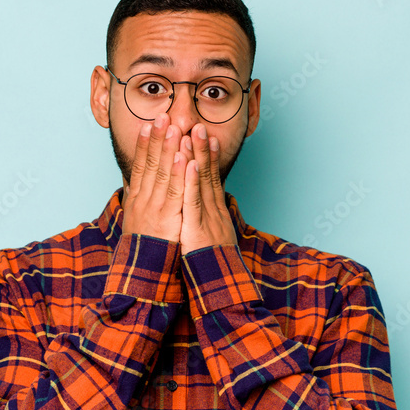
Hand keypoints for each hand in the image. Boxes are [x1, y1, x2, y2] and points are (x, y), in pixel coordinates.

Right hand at [121, 113, 187, 243]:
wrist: (142, 273)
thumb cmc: (143, 248)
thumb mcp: (135, 220)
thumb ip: (135, 200)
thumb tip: (131, 183)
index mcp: (137, 200)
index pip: (140, 166)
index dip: (144, 145)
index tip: (148, 125)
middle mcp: (143, 200)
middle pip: (150, 164)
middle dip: (157, 139)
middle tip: (162, 116)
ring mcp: (155, 209)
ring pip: (163, 174)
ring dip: (169, 150)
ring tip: (174, 128)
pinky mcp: (169, 219)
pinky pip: (177, 193)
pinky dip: (182, 175)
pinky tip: (186, 158)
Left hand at [180, 123, 236, 254]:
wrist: (218, 285)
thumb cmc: (209, 264)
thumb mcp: (206, 237)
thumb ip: (203, 221)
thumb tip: (199, 210)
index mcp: (213, 212)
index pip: (209, 179)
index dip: (206, 157)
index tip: (204, 137)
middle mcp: (212, 211)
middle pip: (207, 175)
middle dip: (202, 148)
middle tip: (199, 124)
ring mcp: (207, 218)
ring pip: (201, 183)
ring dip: (198, 156)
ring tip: (195, 132)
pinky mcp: (198, 228)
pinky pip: (194, 202)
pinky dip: (192, 182)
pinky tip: (191, 163)